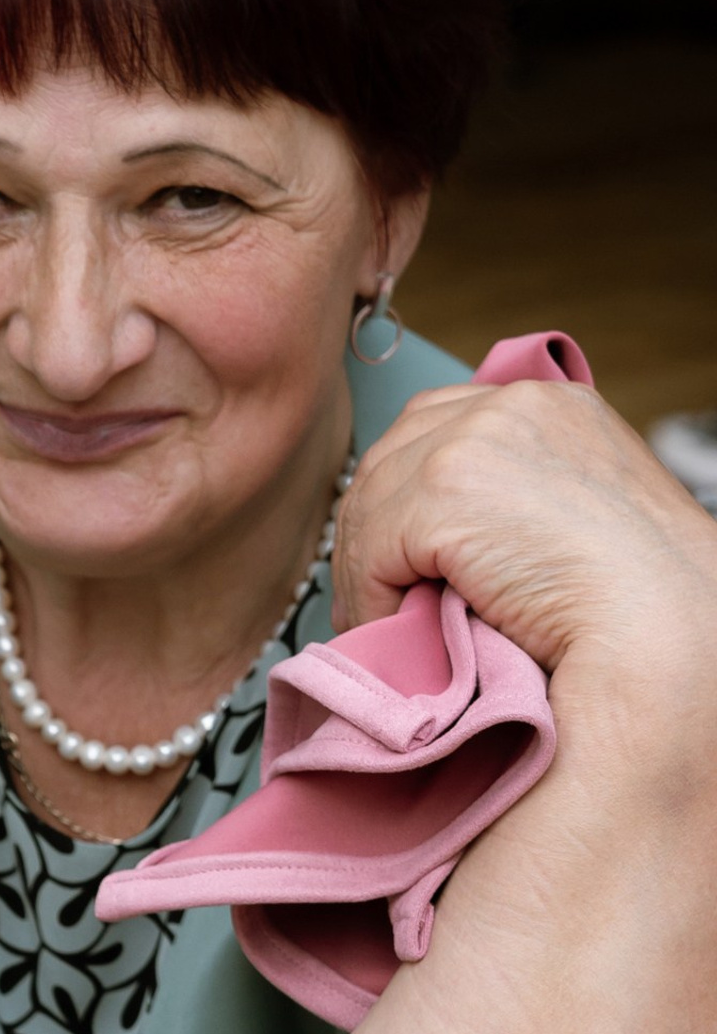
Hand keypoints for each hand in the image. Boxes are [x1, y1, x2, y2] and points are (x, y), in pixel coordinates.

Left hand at [300, 374, 716, 1033]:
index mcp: (701, 637)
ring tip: (413, 720)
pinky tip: (411, 706)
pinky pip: (487, 489)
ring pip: (495, 426)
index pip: (544, 431)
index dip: (422, 527)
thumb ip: (489, 618)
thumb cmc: (468, 1005)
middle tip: (397, 700)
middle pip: (513, 408)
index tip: (403, 676)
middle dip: (402, 525)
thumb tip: (430, 467)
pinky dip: (395, 569)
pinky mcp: (671, 676)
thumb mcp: (479, 761)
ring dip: (389, 554)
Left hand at [335, 376, 716, 686]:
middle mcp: (511, 405)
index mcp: (548, 403)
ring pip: (371, 504)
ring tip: (381, 619)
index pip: (435, 429)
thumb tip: (439, 534)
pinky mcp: (445, 490)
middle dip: (374, 529)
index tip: (395, 552)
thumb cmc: (637, 592)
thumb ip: (516, 494)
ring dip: (366, 567)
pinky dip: (368, 593)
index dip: (404, 495)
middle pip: (392, 459)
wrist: (668, 629)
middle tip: (375, 591)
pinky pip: (370, 548)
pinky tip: (390, 628)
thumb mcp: (576, 509)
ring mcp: (475, 440)